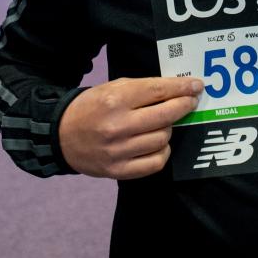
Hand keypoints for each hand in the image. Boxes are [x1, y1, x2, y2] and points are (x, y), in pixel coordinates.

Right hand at [59, 76, 201, 179]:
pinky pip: (155, 163)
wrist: (61, 135)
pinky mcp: (118, 171)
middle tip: (190, 102)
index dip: (182, 88)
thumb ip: (144, 89)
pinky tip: (159, 143)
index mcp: (116, 99)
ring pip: (163, 139)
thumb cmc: (92, 106)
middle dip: (184, 106)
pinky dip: (162, 152)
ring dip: (169, 129)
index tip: (196, 86)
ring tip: (164, 123)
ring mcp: (118, 151)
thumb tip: (178, 90)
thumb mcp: (114, 87)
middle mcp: (118, 126)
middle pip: (165, 116)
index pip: (158, 91)